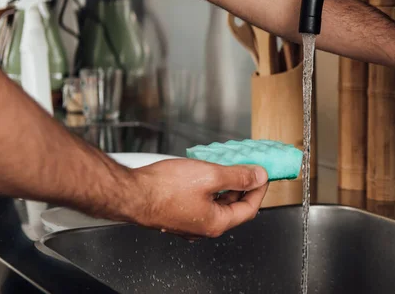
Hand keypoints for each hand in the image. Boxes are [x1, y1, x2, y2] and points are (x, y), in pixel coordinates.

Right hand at [126, 158, 268, 237]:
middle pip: (233, 208)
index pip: (249, 208)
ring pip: (217, 204)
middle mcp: (203, 228)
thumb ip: (237, 176)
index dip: (259, 190)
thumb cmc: (163, 189)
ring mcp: (189, 222)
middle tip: (248, 169)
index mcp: (216, 223)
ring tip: (229, 167)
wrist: (131, 193)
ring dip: (226, 186)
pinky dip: (210, 188)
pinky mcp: (177, 214)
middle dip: (243, 187)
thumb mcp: (210, 176)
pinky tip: (206, 173)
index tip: (263, 174)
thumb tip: (257, 176)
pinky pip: (202, 202)